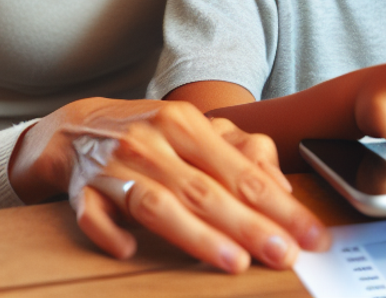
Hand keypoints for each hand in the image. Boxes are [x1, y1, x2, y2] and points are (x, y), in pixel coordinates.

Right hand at [8, 97, 328, 271]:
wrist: (77, 127)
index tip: (308, 233)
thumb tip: (281, 189)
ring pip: (158, 203)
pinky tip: (129, 250)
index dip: (278, 203)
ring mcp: (115, 166)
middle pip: (206, 189)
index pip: (240, 170)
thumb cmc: (151, 134)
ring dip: (197, 235)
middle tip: (284, 254)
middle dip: (250, 225)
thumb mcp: (195, 131)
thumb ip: (239, 154)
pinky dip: (110, 232)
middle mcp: (153, 141)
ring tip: (234, 262)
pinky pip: (93, 214)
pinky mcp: (81, 190)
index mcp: (186, 124)